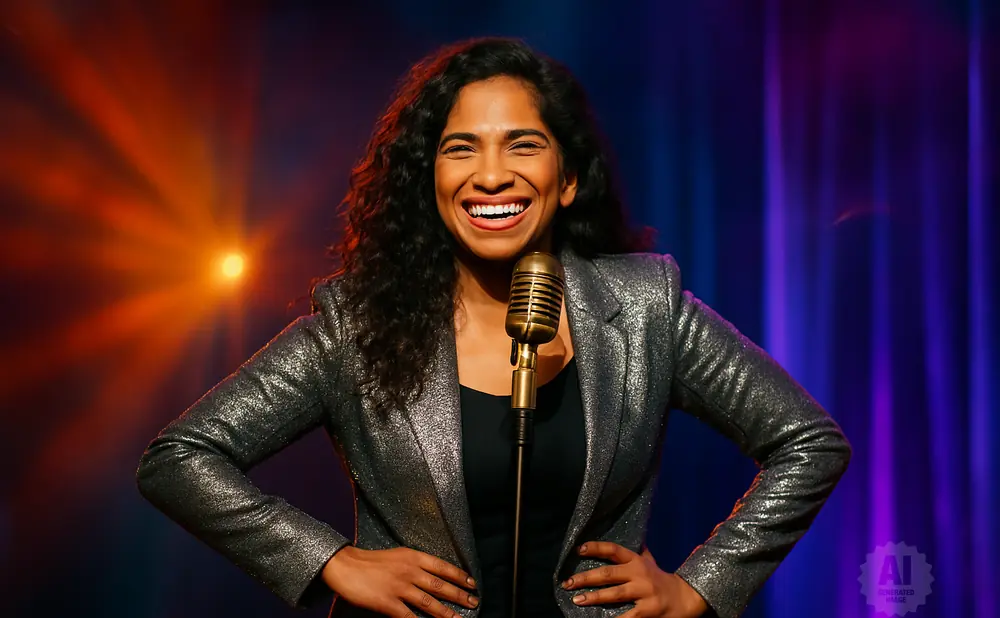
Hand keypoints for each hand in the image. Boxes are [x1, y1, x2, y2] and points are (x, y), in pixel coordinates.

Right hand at [321, 546, 478, 617]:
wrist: (345, 565)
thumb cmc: (370, 560)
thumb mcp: (397, 555)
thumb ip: (414, 564)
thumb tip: (433, 576)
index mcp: (413, 557)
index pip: (442, 566)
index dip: (459, 575)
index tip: (472, 583)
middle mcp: (409, 571)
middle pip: (440, 585)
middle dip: (459, 595)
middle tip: (474, 602)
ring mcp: (399, 587)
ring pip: (429, 602)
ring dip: (446, 613)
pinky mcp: (388, 603)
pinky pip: (409, 617)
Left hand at [561, 542, 708, 617]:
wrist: (686, 598)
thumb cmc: (663, 580)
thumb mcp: (651, 563)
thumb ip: (640, 553)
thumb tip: (635, 537)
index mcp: (637, 561)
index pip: (614, 550)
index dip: (596, 548)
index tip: (578, 550)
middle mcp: (639, 574)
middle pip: (608, 573)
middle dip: (586, 578)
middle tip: (567, 583)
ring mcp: (644, 592)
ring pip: (615, 594)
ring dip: (594, 597)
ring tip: (577, 599)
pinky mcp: (648, 611)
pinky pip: (627, 616)